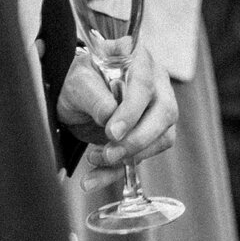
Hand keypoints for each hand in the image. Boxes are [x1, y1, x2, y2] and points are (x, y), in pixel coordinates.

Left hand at [58, 41, 178, 166]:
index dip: (132, 110)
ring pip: (162, 138)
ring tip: (96, 159)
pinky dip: (117, 172)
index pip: (145, 84)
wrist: (74, 98)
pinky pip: (142, 157)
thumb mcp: (77, 82)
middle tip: (110, 152)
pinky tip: (94, 179)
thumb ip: (92, 95)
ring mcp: (156, 111)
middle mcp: (156, 84)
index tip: (112, 132)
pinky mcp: (148, 136)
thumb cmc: (79, 81)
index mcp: (139, 61)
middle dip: (138, 138)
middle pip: (165, 112)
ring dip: (130, 156)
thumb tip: (109, 114)